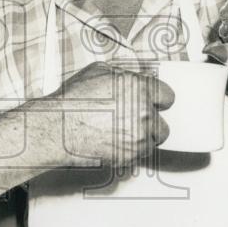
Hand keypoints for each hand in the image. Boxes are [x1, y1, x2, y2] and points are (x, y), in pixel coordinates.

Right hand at [47, 62, 173, 167]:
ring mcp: (139, 136)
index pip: (168, 96)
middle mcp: (144, 113)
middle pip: (163, 122)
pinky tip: (116, 141)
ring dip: (143, 137)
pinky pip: (141, 154)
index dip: (158, 99)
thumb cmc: (74, 100)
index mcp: (140, 88)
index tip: (154, 102)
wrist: (59, 128)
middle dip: (151, 121)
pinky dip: (132, 150)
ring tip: (123, 131)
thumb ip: (124, 73)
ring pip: (154, 140)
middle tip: (135, 119)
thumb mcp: (98, 71)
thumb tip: (136, 75)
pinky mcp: (131, 155)